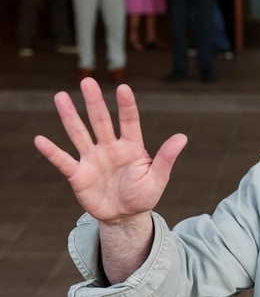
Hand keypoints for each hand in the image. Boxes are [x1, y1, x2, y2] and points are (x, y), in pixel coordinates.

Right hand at [34, 78, 186, 224]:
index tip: (123, 88)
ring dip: (69, 117)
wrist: (124, 216)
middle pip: (101, 121)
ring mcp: (92, 159)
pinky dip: (52, 152)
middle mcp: (110, 148)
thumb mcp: (157, 178)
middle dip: (94, 102)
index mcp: (131, 147)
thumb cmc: (143, 195)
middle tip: (87, 80)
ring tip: (61, 96)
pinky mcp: (79, 175)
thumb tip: (182, 137)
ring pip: (79, 134)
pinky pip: (63, 161)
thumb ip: (166, 158)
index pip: (129, 121)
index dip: (126, 106)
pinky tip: (40, 139)